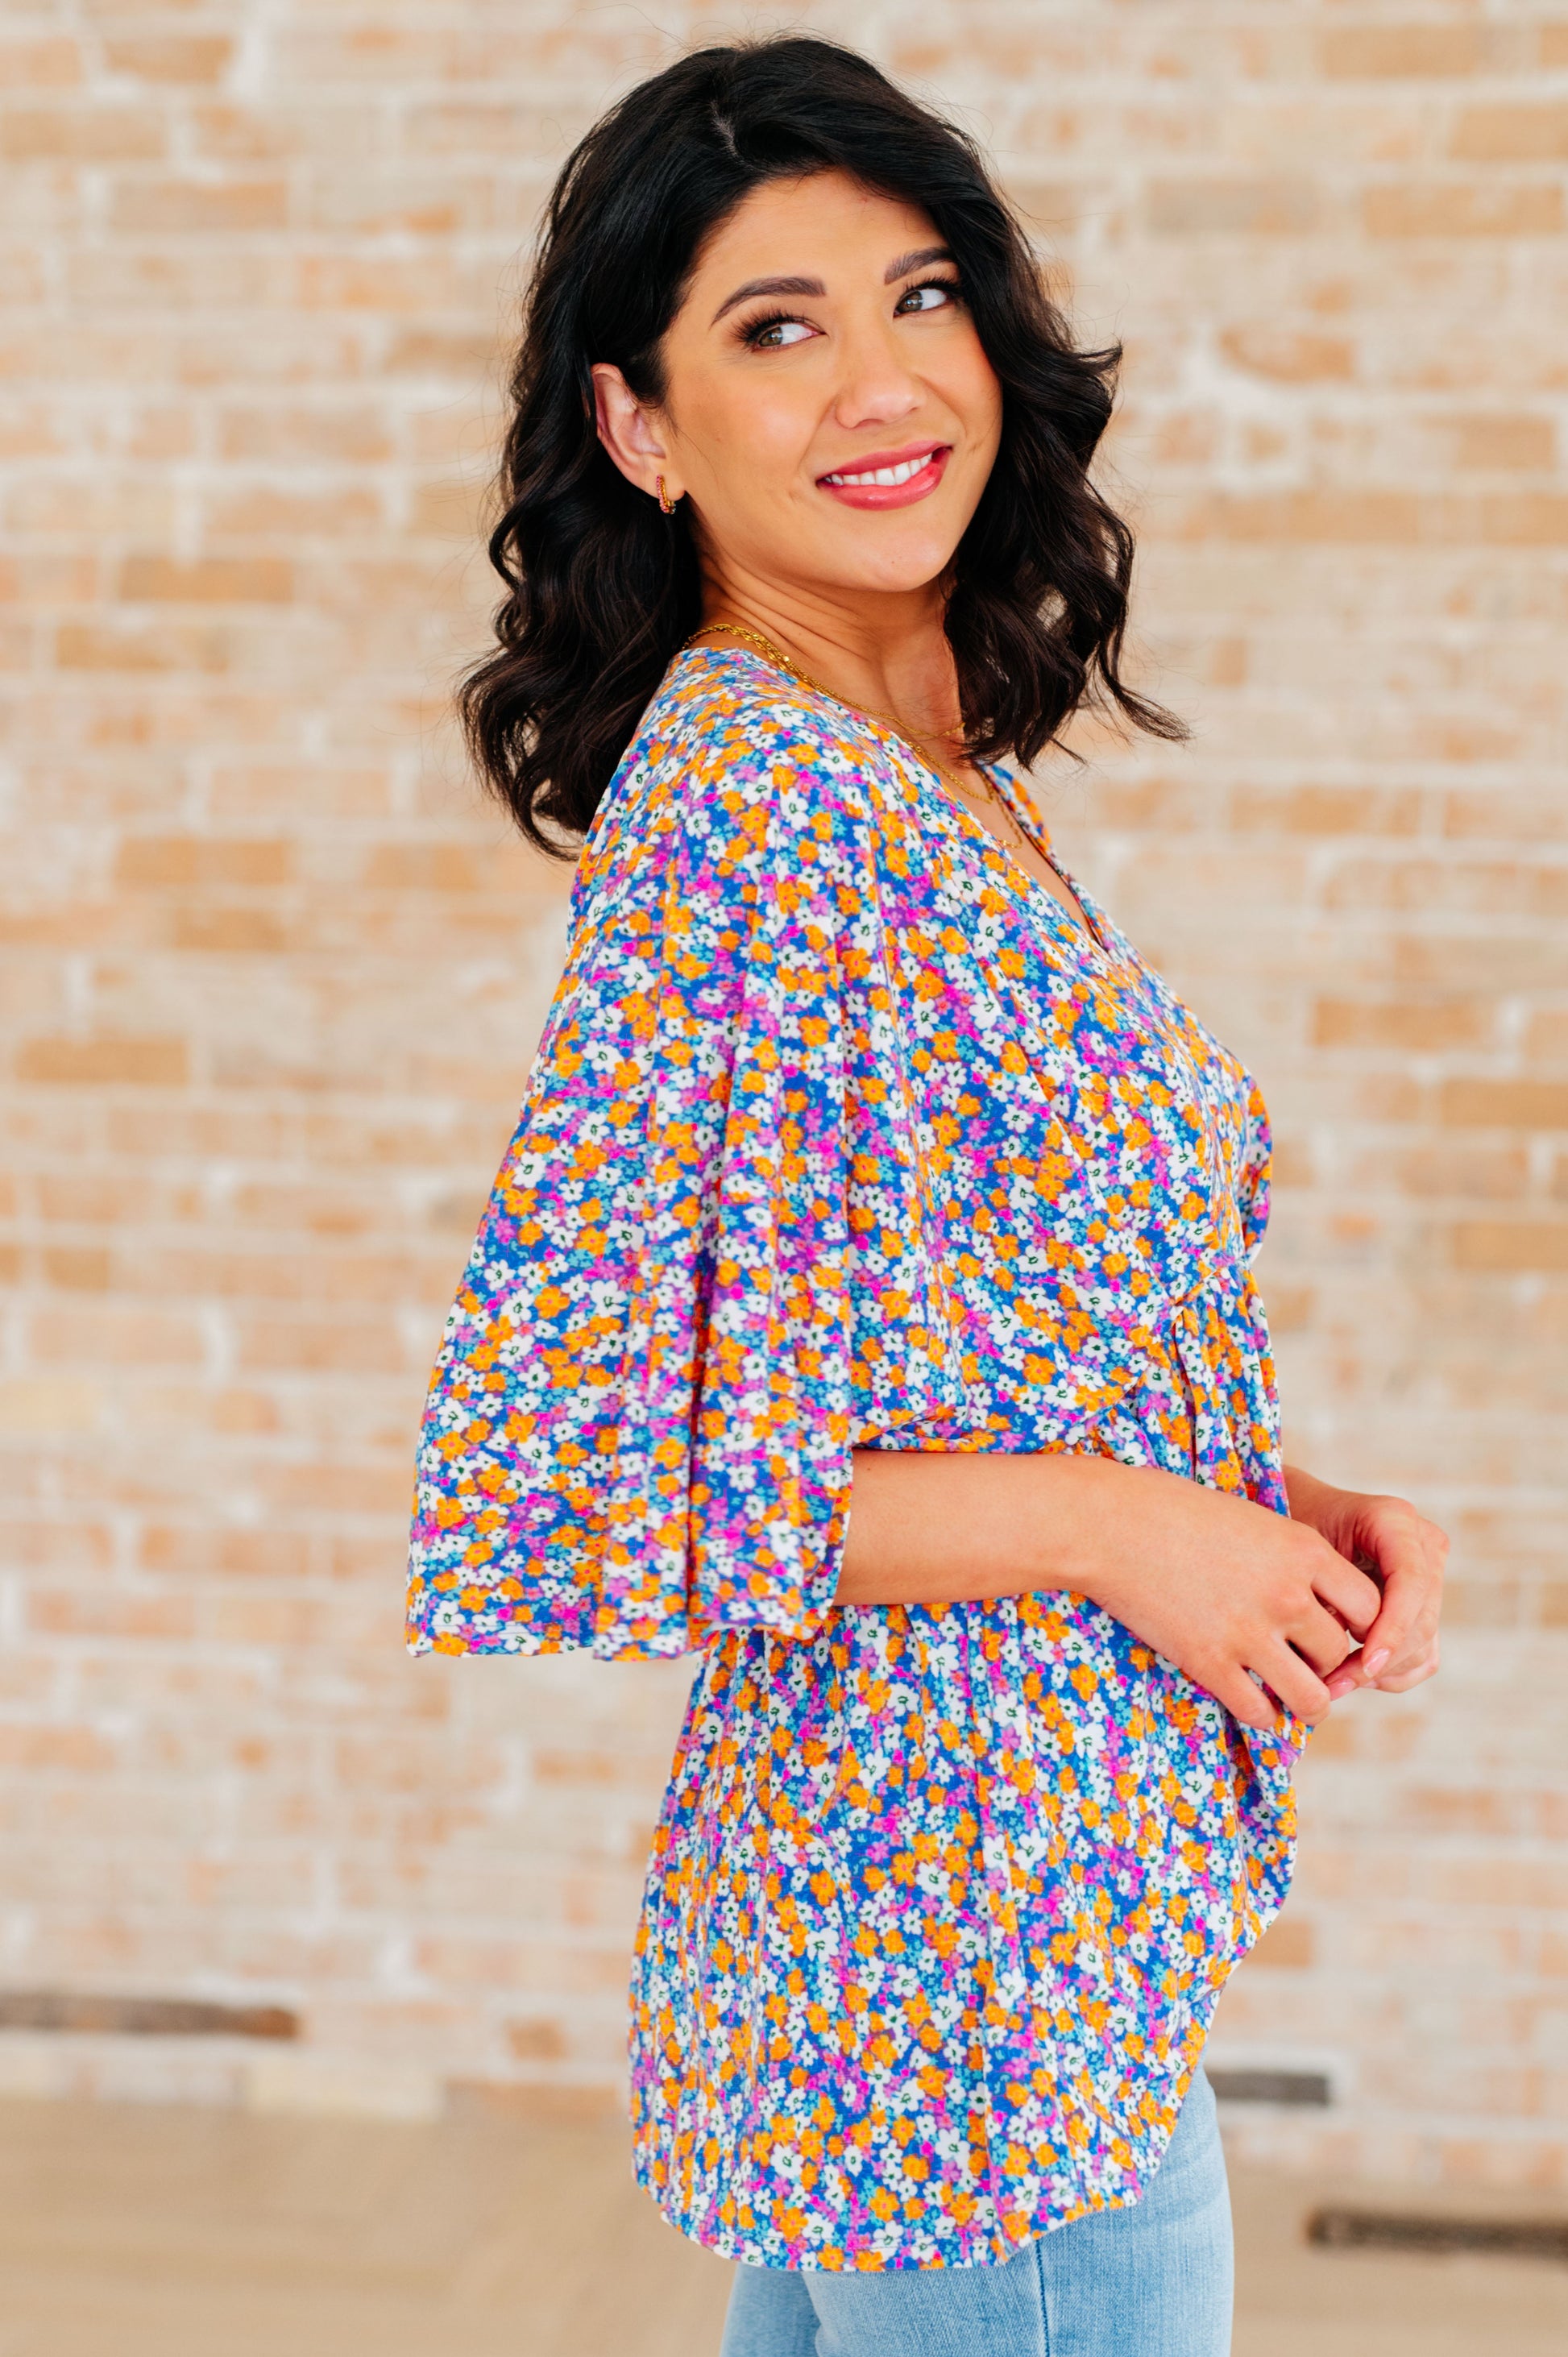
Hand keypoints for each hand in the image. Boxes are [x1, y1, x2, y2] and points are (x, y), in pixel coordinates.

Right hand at [1070, 1460, 1386, 1731]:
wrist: (1111, 1524)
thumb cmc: (1175, 1511)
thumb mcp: (1252, 1519)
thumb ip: (1291, 1557)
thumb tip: (1317, 1598)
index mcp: (1303, 1550)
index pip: (1369, 1606)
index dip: (1355, 1624)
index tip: (1332, 1625)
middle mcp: (1288, 1595)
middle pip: (1337, 1653)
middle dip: (1324, 1663)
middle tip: (1302, 1662)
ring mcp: (1249, 1633)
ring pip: (1312, 1699)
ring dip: (1306, 1703)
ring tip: (1291, 1698)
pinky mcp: (1210, 1663)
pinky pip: (1260, 1713)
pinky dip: (1262, 1716)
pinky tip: (1251, 1702)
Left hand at [1284, 1467, 1445, 1700]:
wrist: (1301, 1517)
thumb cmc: (1292, 1529)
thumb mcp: (1298, 1549)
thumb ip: (1322, 1590)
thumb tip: (1329, 1651)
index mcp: (1394, 1519)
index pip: (1410, 1581)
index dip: (1393, 1628)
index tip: (1365, 1664)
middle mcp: (1423, 1545)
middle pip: (1421, 1619)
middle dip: (1380, 1660)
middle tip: (1332, 1686)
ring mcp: (1431, 1576)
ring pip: (1424, 1644)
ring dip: (1381, 1673)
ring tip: (1332, 1684)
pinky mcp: (1426, 1606)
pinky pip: (1423, 1655)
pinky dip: (1391, 1673)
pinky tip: (1351, 1677)